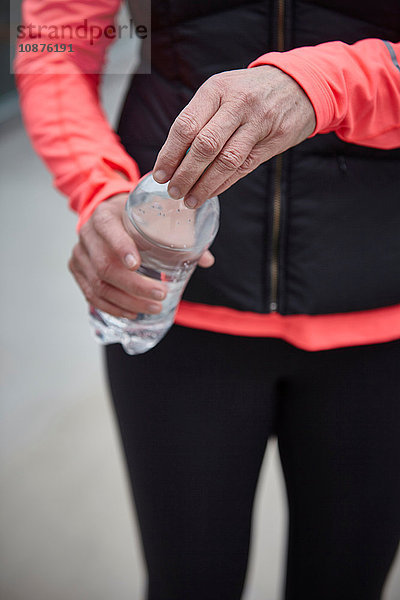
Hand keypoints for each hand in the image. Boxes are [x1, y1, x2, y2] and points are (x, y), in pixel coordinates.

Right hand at [68, 194, 214, 317]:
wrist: (106, 214)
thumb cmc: (133, 216)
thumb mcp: (151, 215)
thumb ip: (179, 234)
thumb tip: (207, 260)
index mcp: (104, 215)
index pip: (109, 231)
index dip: (121, 248)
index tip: (137, 265)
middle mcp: (87, 235)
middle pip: (105, 267)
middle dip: (135, 286)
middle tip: (160, 295)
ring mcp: (79, 255)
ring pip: (99, 286)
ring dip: (127, 302)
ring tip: (153, 308)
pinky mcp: (77, 270)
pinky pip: (91, 295)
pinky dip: (112, 307)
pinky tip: (131, 313)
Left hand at [152, 65, 315, 207]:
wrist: (297, 85)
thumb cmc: (247, 92)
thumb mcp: (221, 93)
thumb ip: (199, 120)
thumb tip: (172, 159)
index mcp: (217, 90)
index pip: (186, 126)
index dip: (170, 154)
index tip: (160, 175)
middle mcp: (238, 104)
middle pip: (205, 146)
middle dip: (185, 174)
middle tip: (173, 192)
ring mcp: (258, 123)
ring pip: (226, 161)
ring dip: (205, 185)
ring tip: (190, 200)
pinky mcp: (273, 141)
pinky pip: (244, 167)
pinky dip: (224, 184)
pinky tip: (210, 193)